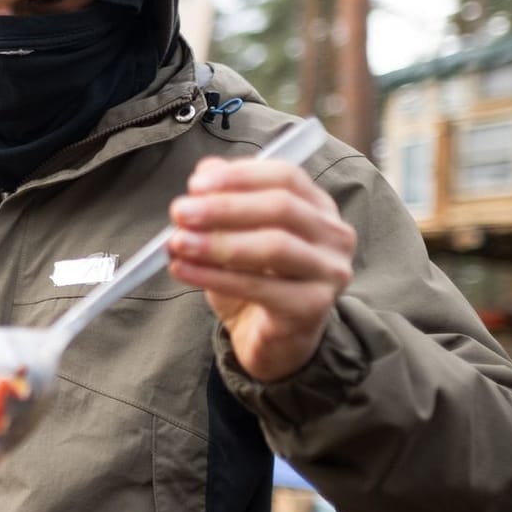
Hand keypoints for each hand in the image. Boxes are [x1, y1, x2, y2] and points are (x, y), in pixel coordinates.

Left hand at [166, 155, 356, 382]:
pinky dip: (214, 277)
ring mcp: (329, 272)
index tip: (195, 185)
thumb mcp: (236, 234)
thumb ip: (226, 199)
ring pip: (274, 246)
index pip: (285, 176)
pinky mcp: (313, 307)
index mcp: (318, 207)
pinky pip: (259, 287)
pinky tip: (182, 270)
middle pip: (281, 207)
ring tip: (178, 243)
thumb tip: (205, 171)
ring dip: (218, 242)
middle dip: (223, 207)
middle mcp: (334, 235)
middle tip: (179, 212)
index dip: (239, 176)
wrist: (272, 341)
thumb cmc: (256, 280)